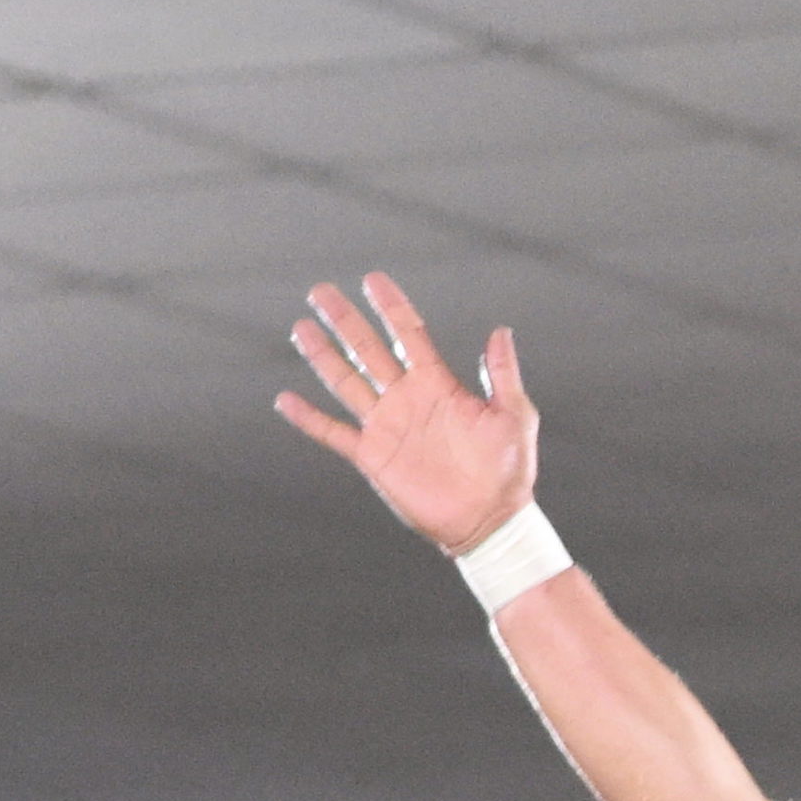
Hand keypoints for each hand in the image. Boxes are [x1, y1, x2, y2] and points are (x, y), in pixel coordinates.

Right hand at [275, 274, 539, 558]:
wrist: (491, 520)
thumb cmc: (509, 472)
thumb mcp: (514, 418)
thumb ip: (503, 375)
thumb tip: (500, 331)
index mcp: (438, 385)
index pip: (408, 335)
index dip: (391, 307)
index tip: (372, 280)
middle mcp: (407, 399)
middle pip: (367, 349)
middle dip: (346, 321)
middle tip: (321, 291)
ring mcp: (387, 426)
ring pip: (346, 382)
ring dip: (323, 356)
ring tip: (301, 328)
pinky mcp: (373, 456)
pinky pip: (333, 432)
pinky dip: (309, 418)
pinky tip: (286, 400)